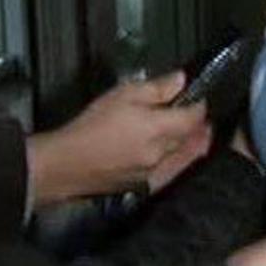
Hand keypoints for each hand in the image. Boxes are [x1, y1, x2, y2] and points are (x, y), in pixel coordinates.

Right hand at [26, 71, 211, 206]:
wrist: (64, 163)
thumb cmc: (93, 124)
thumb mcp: (124, 95)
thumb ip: (157, 88)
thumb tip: (182, 79)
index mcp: (160, 129)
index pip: (194, 117)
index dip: (200, 105)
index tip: (199, 97)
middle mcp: (162, 153)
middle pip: (190, 138)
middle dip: (198, 125)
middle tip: (201, 115)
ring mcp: (154, 172)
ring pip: (182, 156)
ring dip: (193, 144)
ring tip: (201, 135)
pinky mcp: (142, 186)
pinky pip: (170, 172)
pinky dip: (179, 162)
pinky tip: (180, 156)